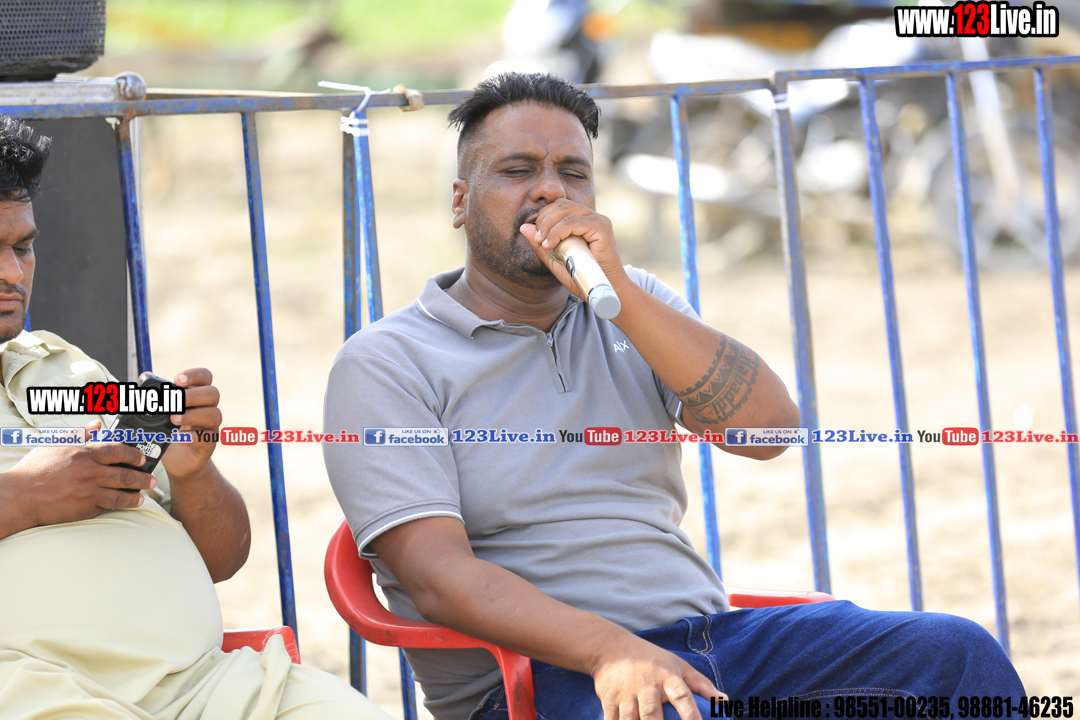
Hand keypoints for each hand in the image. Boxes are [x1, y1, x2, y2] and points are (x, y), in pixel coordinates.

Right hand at [0, 419, 155, 535]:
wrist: (20, 496)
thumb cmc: (35, 469)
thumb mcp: (56, 444)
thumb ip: (80, 434)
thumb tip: (97, 425)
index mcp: (84, 454)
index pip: (118, 451)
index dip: (133, 454)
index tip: (142, 458)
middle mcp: (90, 472)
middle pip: (125, 474)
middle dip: (143, 477)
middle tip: (151, 479)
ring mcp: (89, 492)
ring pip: (121, 494)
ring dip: (135, 496)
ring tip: (142, 497)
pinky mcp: (85, 508)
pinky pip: (105, 506)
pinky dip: (114, 506)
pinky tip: (122, 505)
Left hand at [161, 368, 220, 480]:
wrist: (179, 462)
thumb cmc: (171, 433)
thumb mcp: (161, 413)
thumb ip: (155, 396)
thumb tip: (143, 376)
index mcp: (198, 396)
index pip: (205, 377)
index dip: (195, 375)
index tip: (177, 380)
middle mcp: (208, 408)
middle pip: (213, 393)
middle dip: (193, 395)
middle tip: (175, 401)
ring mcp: (210, 426)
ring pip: (214, 414)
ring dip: (192, 415)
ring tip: (173, 419)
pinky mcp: (209, 443)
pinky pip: (207, 437)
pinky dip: (192, 437)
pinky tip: (178, 437)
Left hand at [521, 199, 628, 300]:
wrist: (607, 291)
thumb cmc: (585, 279)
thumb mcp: (557, 262)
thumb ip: (542, 245)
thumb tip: (523, 227)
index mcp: (582, 220)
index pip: (558, 207)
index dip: (543, 217)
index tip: (536, 238)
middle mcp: (591, 216)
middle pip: (560, 204)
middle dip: (543, 220)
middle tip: (538, 240)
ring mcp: (598, 220)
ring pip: (565, 209)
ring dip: (548, 224)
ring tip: (543, 242)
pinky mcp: (601, 227)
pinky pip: (573, 221)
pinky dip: (557, 231)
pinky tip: (551, 243)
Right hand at [589, 634, 723, 719]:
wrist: (610, 647)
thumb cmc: (650, 659)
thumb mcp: (677, 664)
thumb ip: (701, 684)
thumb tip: (724, 702)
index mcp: (667, 676)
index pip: (682, 696)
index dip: (691, 714)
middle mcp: (647, 685)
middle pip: (653, 714)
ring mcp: (626, 693)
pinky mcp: (609, 700)